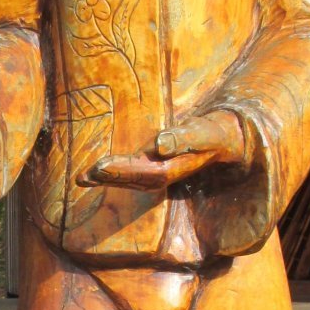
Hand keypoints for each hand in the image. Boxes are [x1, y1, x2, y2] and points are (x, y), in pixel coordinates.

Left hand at [79, 111, 245, 190]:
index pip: (151, 173)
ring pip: (131, 177)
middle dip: (115, 175)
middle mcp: (166, 173)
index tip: (103, 167)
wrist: (226, 139)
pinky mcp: (152, 165)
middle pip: (138, 178)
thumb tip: (160, 144)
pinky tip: (87, 176)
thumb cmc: (216, 132)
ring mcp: (158, 170)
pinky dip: (108, 174)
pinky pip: (129, 171)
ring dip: (108, 178)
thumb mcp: (207, 132)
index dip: (125, 171)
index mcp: (178, 168)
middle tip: (89, 173)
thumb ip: (185, 138)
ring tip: (84, 177)